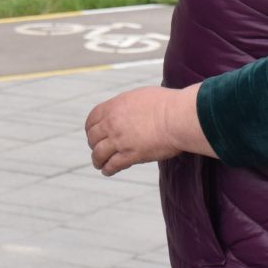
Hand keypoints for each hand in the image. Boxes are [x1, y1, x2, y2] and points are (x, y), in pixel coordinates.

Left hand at [85, 85, 205, 175]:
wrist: (177, 117)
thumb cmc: (167, 104)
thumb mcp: (141, 96)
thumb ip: (129, 104)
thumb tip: (129, 108)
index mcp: (114, 107)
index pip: (92, 119)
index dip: (90, 128)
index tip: (93, 134)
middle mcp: (112, 123)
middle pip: (92, 137)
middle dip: (93, 144)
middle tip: (97, 149)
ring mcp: (120, 140)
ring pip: (98, 153)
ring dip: (97, 160)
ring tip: (99, 164)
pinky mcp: (130, 155)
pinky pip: (112, 165)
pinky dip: (108, 169)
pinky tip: (108, 171)